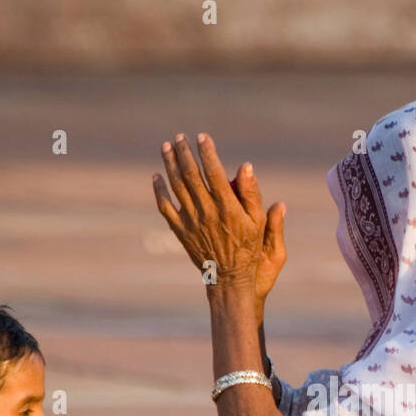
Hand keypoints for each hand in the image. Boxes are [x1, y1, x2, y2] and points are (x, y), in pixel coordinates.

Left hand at [152, 133, 285, 308]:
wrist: (229, 278)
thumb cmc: (248, 248)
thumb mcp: (258, 222)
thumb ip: (252, 194)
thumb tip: (246, 167)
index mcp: (227, 208)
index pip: (214, 172)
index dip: (207, 152)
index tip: (202, 137)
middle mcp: (206, 212)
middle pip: (190, 175)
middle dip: (184, 153)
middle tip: (180, 137)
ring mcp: (191, 221)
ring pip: (175, 186)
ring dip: (169, 164)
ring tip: (166, 147)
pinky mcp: (180, 230)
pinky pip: (165, 207)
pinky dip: (159, 190)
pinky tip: (156, 177)